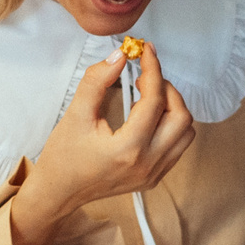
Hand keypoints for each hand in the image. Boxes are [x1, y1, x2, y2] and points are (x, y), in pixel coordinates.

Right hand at [12, 44, 195, 244]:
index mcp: (128, 149)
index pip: (155, 101)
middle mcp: (147, 164)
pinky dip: (170, 126)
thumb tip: (119, 56)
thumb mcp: (76, 114)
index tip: (147, 52)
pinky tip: (149, 117)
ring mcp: (153, 174)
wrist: (59, 192)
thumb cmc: (63, 157)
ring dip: (172, 108)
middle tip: (146, 77)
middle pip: (180, 117)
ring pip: (185, 133)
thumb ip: (96, 81)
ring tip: (149, 96)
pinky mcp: (154, 178)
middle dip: (167, 89)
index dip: (153, 70)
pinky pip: (177, 147)